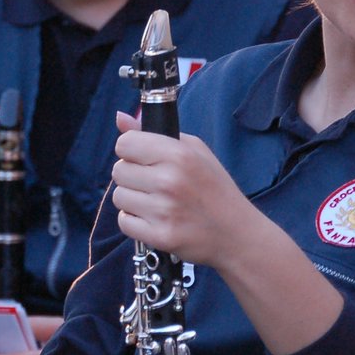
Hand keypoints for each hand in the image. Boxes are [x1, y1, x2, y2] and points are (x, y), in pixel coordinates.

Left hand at [111, 112, 249, 268]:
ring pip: (118, 197)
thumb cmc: (214, 189)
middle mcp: (169, 181)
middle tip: (155, 184)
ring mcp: (163, 211)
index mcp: (179, 155)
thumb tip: (120, 118)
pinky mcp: (159, 236)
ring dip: (133, 200)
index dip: (131, 151)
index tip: (143, 159)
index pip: (124, 144)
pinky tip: (155, 219)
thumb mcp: (195, 150)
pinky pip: (124, 222)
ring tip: (157, 202)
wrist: (236, 233)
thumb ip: (154, 133)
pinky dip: (135, 222)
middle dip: (132, 177)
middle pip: (118, 171)